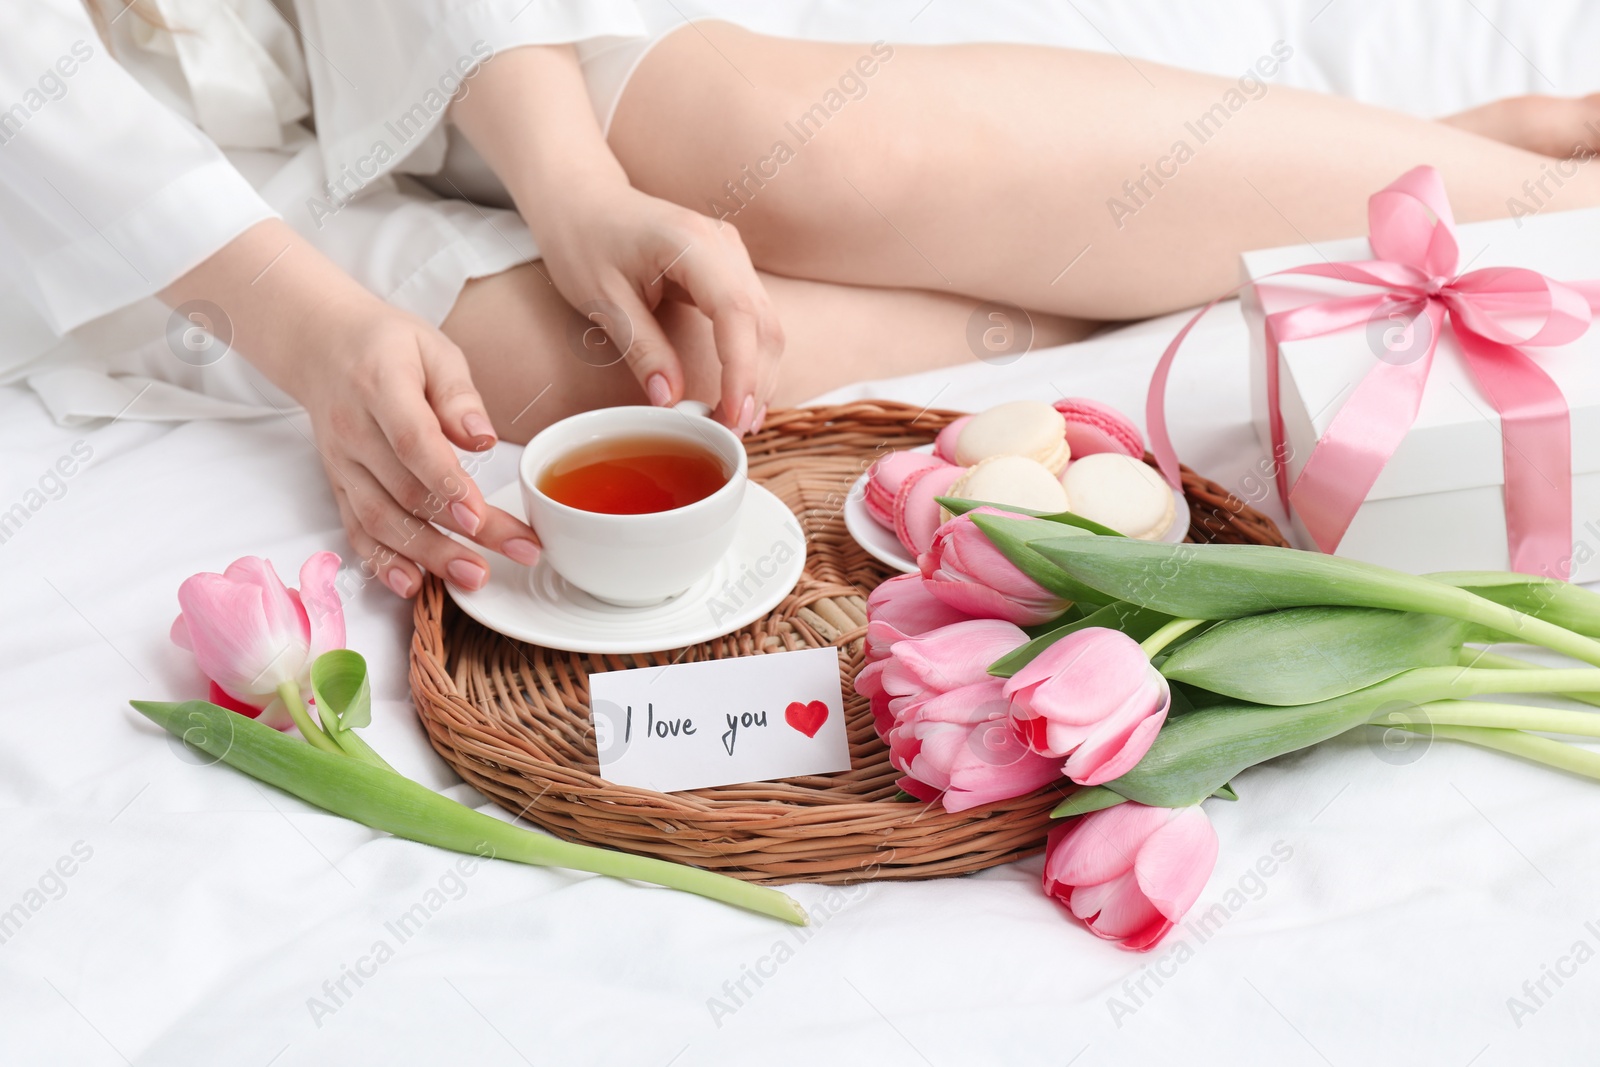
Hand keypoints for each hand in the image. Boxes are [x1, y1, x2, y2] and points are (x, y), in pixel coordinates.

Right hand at [288, 293, 542, 596]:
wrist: (321, 346)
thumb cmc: (388, 345)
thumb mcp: (433, 348)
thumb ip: (458, 394)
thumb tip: (482, 437)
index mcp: (380, 386)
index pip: (412, 443)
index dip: (446, 482)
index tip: (479, 514)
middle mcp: (354, 431)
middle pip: (407, 491)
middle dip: (460, 531)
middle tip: (514, 552)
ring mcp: (342, 463)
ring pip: (382, 519)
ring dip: (429, 555)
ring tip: (473, 576)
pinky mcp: (339, 485)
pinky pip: (356, 529)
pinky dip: (382, 562)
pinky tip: (412, 584)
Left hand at [536, 182, 784, 433]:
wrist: (582, 198)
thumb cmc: (584, 239)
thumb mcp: (603, 300)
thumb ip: (642, 350)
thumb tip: (671, 401)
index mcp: (691, 243)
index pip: (736, 314)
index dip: (741, 371)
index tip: (733, 416)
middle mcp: (724, 245)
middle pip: (763, 323)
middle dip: (756, 383)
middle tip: (735, 433)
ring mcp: (732, 255)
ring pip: (768, 324)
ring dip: (760, 376)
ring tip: (739, 422)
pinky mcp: (729, 270)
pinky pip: (755, 319)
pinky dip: (752, 359)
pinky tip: (739, 393)